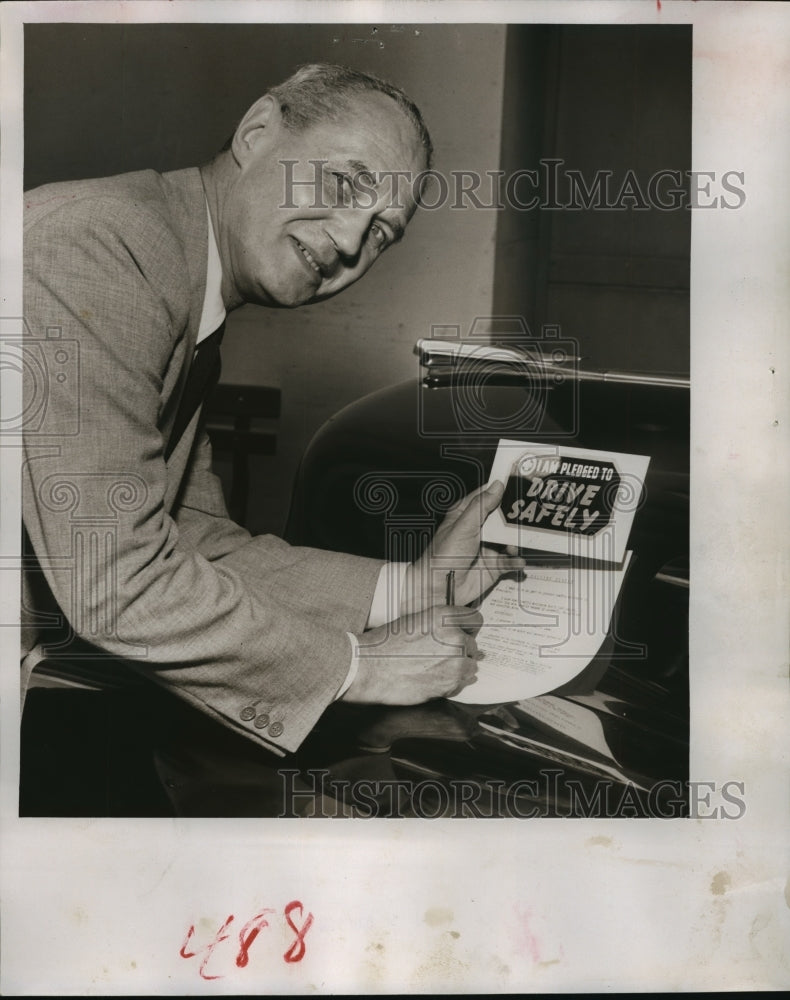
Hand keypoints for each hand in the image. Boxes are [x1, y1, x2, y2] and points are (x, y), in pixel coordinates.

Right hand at [341, 606, 481, 704]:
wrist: (370, 668)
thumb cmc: (386, 644)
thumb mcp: (415, 621)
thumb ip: (440, 625)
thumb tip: (457, 635)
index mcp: (444, 617)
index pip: (475, 619)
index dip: (468, 627)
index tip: (463, 633)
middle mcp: (454, 637)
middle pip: (473, 644)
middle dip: (461, 650)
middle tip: (440, 656)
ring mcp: (455, 662)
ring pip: (470, 665)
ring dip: (458, 668)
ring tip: (436, 669)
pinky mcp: (451, 684)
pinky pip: (462, 683)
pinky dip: (451, 683)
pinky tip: (432, 679)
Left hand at [401, 481, 525, 612]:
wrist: (438, 589)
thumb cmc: (443, 555)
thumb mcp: (463, 526)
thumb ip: (481, 506)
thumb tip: (497, 485)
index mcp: (466, 515)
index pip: (486, 496)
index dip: (501, 490)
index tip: (520, 483)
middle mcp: (478, 529)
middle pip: (502, 518)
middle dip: (515, 518)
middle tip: (530, 515)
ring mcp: (486, 548)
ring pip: (509, 540)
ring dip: (516, 542)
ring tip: (515, 545)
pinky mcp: (493, 566)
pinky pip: (509, 561)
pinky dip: (515, 561)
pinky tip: (518, 561)